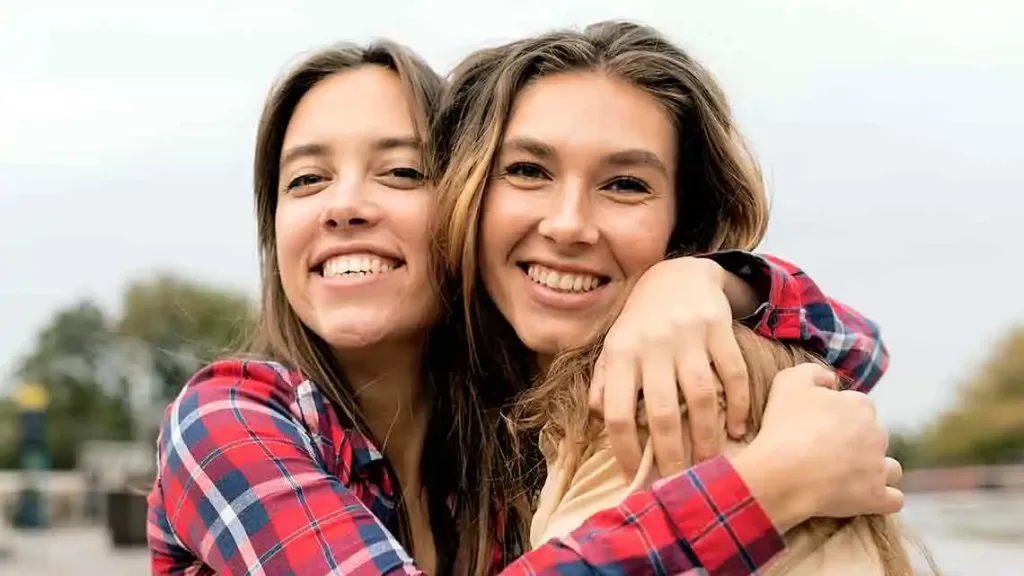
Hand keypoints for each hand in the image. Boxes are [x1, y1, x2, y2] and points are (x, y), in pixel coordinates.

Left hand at [590, 257, 750, 479]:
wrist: (677, 275)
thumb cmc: (641, 321)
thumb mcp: (615, 345)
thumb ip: (605, 380)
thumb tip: (601, 416)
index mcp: (621, 353)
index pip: (617, 412)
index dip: (624, 450)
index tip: (634, 476)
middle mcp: (652, 345)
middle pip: (661, 412)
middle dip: (670, 455)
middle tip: (678, 482)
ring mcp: (687, 336)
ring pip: (700, 397)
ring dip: (706, 437)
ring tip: (710, 461)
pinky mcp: (718, 328)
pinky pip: (732, 374)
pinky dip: (737, 405)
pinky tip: (737, 429)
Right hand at [732, 364, 903, 531]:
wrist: (782, 473)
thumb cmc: (783, 427)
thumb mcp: (788, 382)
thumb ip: (813, 372)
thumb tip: (831, 380)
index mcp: (859, 406)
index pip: (859, 405)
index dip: (839, 415)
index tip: (819, 426)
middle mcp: (877, 434)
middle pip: (875, 436)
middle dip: (858, 442)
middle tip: (827, 452)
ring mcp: (879, 467)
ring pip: (890, 467)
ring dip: (875, 470)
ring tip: (848, 477)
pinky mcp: (877, 497)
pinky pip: (894, 499)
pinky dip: (882, 499)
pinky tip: (865, 498)